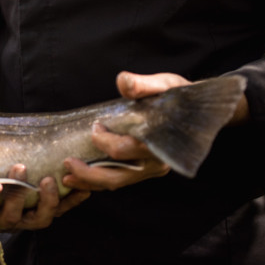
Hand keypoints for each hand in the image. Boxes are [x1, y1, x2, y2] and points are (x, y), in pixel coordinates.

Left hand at [0, 164, 88, 231]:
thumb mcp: (9, 169)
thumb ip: (29, 158)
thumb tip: (46, 130)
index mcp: (29, 210)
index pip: (58, 209)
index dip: (72, 202)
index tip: (85, 187)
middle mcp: (17, 220)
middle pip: (41, 219)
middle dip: (47, 201)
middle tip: (48, 180)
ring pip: (13, 217)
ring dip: (18, 194)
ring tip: (19, 168)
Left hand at [62, 71, 187, 191]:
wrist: (198, 113)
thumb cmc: (180, 97)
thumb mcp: (165, 85)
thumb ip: (144, 85)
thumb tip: (123, 82)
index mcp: (159, 144)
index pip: (125, 149)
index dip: (105, 140)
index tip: (95, 127)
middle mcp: (155, 162)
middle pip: (118, 175)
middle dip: (90, 173)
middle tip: (67, 164)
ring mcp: (149, 169)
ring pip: (117, 182)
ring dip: (90, 182)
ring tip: (66, 178)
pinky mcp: (143, 170)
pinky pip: (119, 180)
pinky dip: (98, 182)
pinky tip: (81, 178)